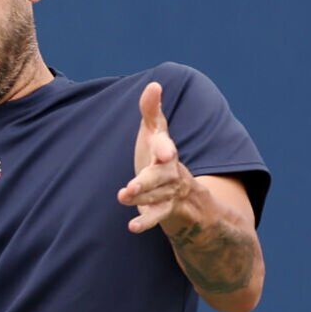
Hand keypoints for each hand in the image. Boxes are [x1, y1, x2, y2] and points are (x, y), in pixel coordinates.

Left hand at [118, 82, 195, 232]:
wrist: (187, 193)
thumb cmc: (161, 156)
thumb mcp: (156, 133)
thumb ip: (151, 111)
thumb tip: (154, 84)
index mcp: (166, 152)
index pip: (166, 148)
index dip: (165, 150)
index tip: (165, 153)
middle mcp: (171, 173)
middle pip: (160, 176)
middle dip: (147, 181)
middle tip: (130, 186)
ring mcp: (168, 193)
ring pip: (157, 196)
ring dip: (141, 198)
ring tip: (123, 196)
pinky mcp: (164, 211)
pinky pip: (157, 217)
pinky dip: (145, 222)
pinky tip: (132, 226)